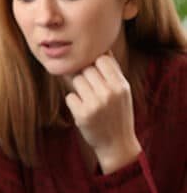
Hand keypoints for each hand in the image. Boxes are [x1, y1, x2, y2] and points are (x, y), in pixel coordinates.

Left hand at [65, 53, 140, 173]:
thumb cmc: (118, 114)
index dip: (96, 64)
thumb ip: (112, 71)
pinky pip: (70, 97)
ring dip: (78, 88)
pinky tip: (83, 110)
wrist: (116, 144)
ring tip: (89, 100)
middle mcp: (109, 93)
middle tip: (91, 90)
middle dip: (85, 77)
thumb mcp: (122, 92)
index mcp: (121, 85)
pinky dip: (74, 102)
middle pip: (86, 69)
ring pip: (76, 81)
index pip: (102, 59)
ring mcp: (95, 104)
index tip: (96, 74)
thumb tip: (99, 47)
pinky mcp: (82, 115)